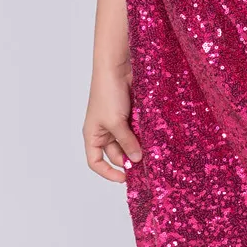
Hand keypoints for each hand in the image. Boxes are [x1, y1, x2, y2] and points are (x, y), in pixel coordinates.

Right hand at [82, 61, 142, 182]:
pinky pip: (138, 130)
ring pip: (129, 142)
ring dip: (139, 146)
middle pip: (116, 153)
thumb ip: (126, 142)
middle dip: (129, 158)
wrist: (118, 67)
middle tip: (145, 165)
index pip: (95, 161)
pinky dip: (144, 134)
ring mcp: (118, 122)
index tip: (124, 178)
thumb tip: (137, 160)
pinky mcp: (131, 114)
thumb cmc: (108, 94)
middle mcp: (104, 130)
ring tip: (151, 152)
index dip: (107, 172)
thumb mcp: (116, 123)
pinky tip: (153, 138)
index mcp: (93, 135)